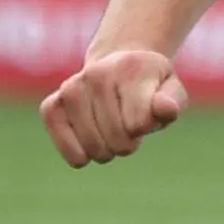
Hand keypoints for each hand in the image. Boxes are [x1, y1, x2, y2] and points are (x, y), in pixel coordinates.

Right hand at [40, 46, 188, 166]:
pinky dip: (82, 156)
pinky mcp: (51, 106)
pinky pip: (69, 150)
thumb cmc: (150, 86)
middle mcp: (97, 75)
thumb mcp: (172, 90)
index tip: (147, 114)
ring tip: (111, 129)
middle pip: (118, 139)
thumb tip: (166, 109)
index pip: (139, 123)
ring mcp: (71, 89)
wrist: (117, 67)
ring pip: (95, 148)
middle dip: (129, 142)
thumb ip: (172, 102)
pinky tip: (89, 141)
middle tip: (129, 125)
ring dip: (108, 150)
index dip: (146, 128)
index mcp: (131, 69)